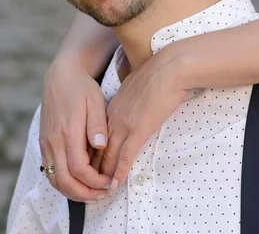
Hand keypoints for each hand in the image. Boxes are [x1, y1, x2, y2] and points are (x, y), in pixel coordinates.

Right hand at [40, 56, 111, 200]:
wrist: (61, 75)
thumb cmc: (82, 88)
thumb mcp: (95, 101)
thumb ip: (97, 125)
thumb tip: (100, 146)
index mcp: (67, 132)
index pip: (78, 169)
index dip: (94, 182)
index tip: (109, 182)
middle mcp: (53, 141)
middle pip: (64, 181)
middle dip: (84, 194)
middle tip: (102, 194)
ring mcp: (46, 143)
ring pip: (54, 179)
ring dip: (73, 191)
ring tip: (92, 192)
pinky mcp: (44, 142)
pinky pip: (50, 171)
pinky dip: (63, 182)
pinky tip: (78, 181)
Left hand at [99, 47, 187, 188]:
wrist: (168, 68)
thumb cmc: (157, 74)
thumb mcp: (136, 86)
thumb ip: (130, 99)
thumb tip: (134, 103)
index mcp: (112, 107)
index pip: (97, 137)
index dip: (93, 154)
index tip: (91, 168)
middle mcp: (113, 117)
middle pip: (97, 149)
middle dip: (93, 169)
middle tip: (90, 185)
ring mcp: (124, 124)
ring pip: (108, 156)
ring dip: (104, 176)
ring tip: (101, 191)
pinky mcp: (138, 129)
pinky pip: (125, 156)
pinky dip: (119, 172)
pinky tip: (115, 184)